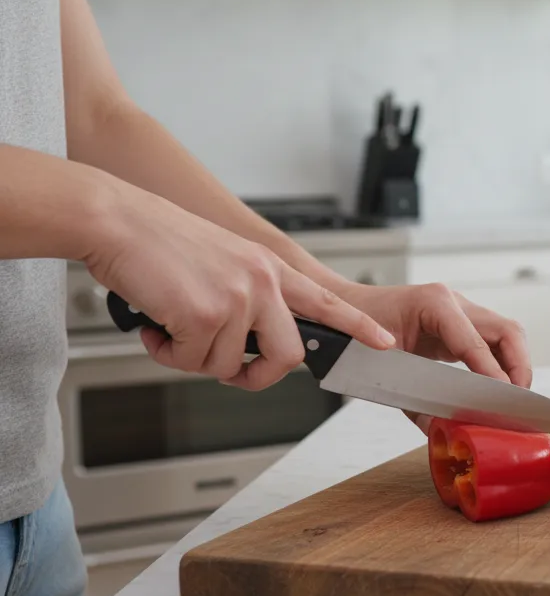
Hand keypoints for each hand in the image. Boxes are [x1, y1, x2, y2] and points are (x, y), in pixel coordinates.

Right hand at [86, 183, 395, 389]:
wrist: (117, 220)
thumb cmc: (159, 242)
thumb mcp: (224, 260)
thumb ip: (249, 294)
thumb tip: (249, 343)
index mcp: (269, 268)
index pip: (326, 301)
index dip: (357, 326)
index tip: (385, 342)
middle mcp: (262, 282)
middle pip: (286, 356)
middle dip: (255, 375)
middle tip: (229, 371)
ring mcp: (236, 298)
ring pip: (225, 365)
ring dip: (192, 357)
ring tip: (170, 327)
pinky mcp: (204, 314)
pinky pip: (191, 361)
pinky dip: (166, 353)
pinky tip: (154, 325)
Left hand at [338, 282, 531, 427]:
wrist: (344, 309)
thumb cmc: (355, 332)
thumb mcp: (380, 368)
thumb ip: (412, 400)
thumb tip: (440, 430)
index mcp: (434, 303)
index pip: (475, 340)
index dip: (493, 371)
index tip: (504, 398)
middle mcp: (454, 302)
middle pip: (507, 331)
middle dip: (519, 367)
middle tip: (517, 402)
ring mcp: (460, 310)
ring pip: (506, 335)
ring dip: (515, 366)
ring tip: (512, 400)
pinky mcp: (460, 324)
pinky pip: (493, 342)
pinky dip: (501, 365)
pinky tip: (498, 390)